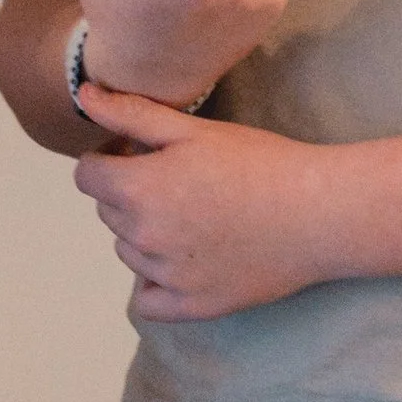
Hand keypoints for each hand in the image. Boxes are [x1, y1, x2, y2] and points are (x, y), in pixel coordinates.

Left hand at [73, 90, 337, 319]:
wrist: (319, 214)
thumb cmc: (259, 163)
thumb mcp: (194, 129)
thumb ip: (132, 115)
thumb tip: (83, 97)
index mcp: (137, 190)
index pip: (87, 176)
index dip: (109, 158)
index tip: (140, 153)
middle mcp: (142, 238)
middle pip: (108, 211)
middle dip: (129, 192)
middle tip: (178, 179)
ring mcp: (166, 276)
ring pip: (128, 251)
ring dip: (143, 233)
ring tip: (193, 214)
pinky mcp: (192, 305)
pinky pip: (147, 300)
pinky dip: (154, 282)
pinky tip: (182, 259)